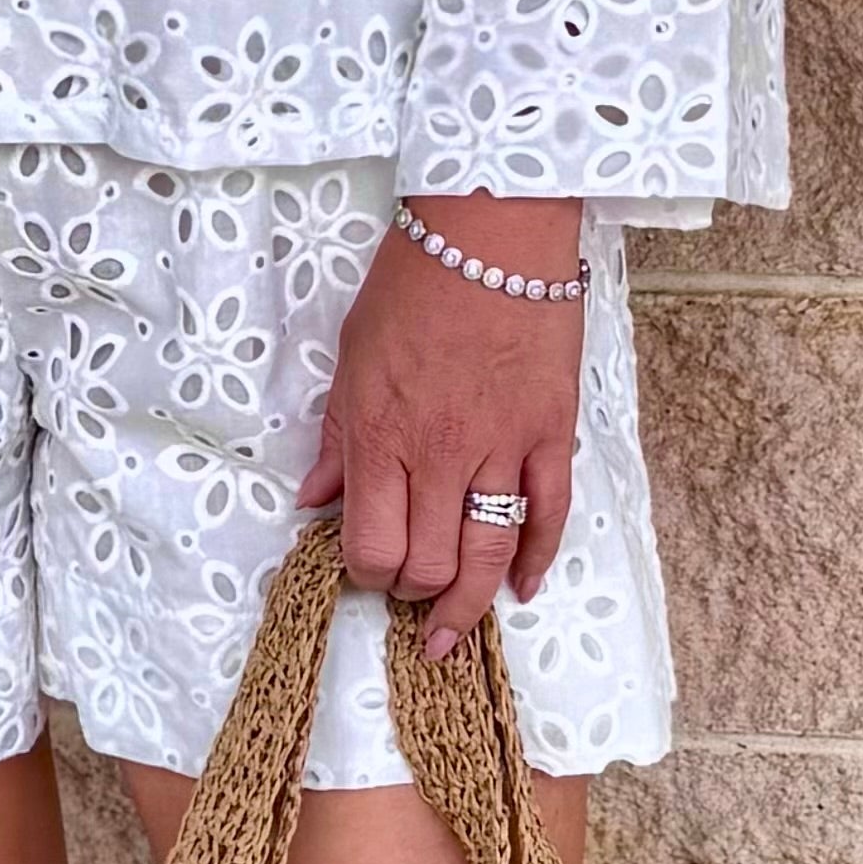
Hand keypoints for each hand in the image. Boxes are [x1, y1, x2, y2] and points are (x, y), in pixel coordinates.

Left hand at [300, 196, 584, 660]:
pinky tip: (520, 588)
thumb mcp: (351, 358)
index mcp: (380, 437)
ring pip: (487, 556)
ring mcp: (501, 448)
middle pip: (426, 564)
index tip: (365, 570)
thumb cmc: (414, 284)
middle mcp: (439, 454)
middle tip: (408, 594)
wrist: (491, 230)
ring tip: (454, 633)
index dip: (365, 574)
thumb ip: (336, 439)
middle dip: (412, 593)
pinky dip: (535, 561)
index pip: (369, 546)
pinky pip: (548, 517)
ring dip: (469, 606)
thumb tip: (313, 503)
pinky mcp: (550, 434)